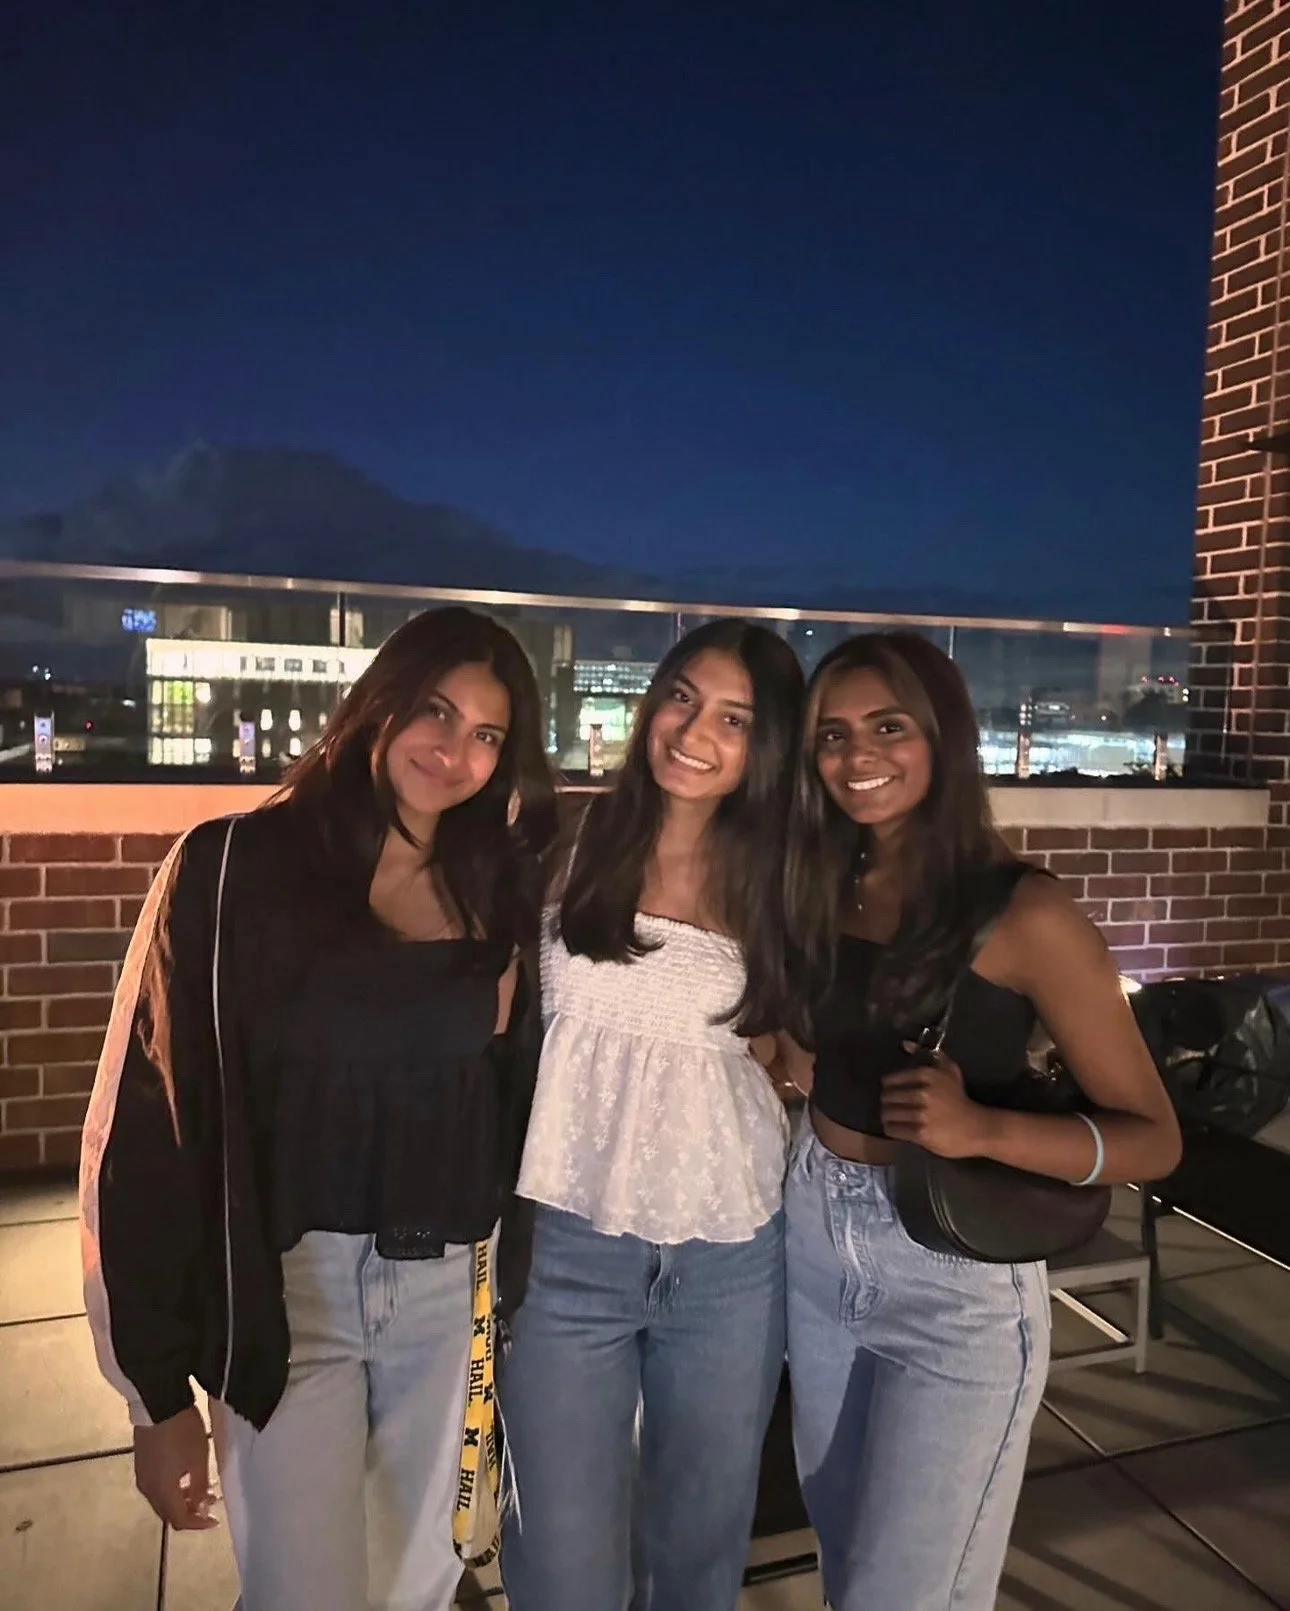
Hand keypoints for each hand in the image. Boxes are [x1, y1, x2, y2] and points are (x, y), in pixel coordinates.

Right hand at [133, 1405, 218, 1530]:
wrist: (157, 1403)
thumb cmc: (182, 1431)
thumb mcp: (198, 1459)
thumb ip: (200, 1487)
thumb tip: (200, 1507)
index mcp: (162, 1491)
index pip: (179, 1520)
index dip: (198, 1523)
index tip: (215, 1520)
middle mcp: (148, 1489)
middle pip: (168, 1513)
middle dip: (190, 1512)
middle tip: (210, 1504)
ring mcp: (142, 1475)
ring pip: (162, 1500)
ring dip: (182, 1500)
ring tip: (202, 1489)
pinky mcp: (141, 1463)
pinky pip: (157, 1486)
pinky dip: (172, 1488)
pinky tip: (185, 1476)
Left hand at [881, 1046, 990, 1158]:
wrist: (975, 1127)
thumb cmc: (958, 1098)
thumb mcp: (949, 1070)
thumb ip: (930, 1054)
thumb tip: (905, 1043)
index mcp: (926, 1075)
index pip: (890, 1080)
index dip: (887, 1086)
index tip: (891, 1091)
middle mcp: (922, 1093)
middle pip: (887, 1097)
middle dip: (886, 1102)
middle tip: (891, 1106)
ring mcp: (921, 1114)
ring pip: (888, 1113)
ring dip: (887, 1116)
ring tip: (893, 1118)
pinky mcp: (921, 1133)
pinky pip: (894, 1129)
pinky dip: (891, 1129)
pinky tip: (897, 1128)